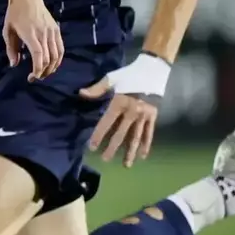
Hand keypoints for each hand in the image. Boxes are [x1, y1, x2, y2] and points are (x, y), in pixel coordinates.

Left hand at [4, 0, 63, 79]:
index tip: (33, 77)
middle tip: (36, 78)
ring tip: (45, 73)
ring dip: (52, 67)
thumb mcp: (7, 31)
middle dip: (43, 71)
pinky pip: (60, 47)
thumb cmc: (14, 14)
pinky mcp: (56, 29)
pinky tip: (53, 64)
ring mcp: (51, 31)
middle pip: (49, 58)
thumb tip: (14, 64)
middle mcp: (43, 33)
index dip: (38, 69)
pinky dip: (58, 58)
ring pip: (57, 54)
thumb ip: (11, 49)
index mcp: (30, 34)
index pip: (39, 55)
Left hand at [78, 52, 171, 166]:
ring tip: (126, 165)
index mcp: (119, 103)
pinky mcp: (153, 116)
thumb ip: (97, 89)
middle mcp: (132, 112)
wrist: (153, 69)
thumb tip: (81, 94)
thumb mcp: (112, 79)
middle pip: (120, 134)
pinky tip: (142, 155)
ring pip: (136, 137)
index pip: (106, 123)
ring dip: (130, 152)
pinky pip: (149, 133)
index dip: (98, 135)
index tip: (92, 147)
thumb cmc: (130, 73)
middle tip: (105, 160)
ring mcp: (144, 115)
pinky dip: (146, 145)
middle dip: (112, 148)